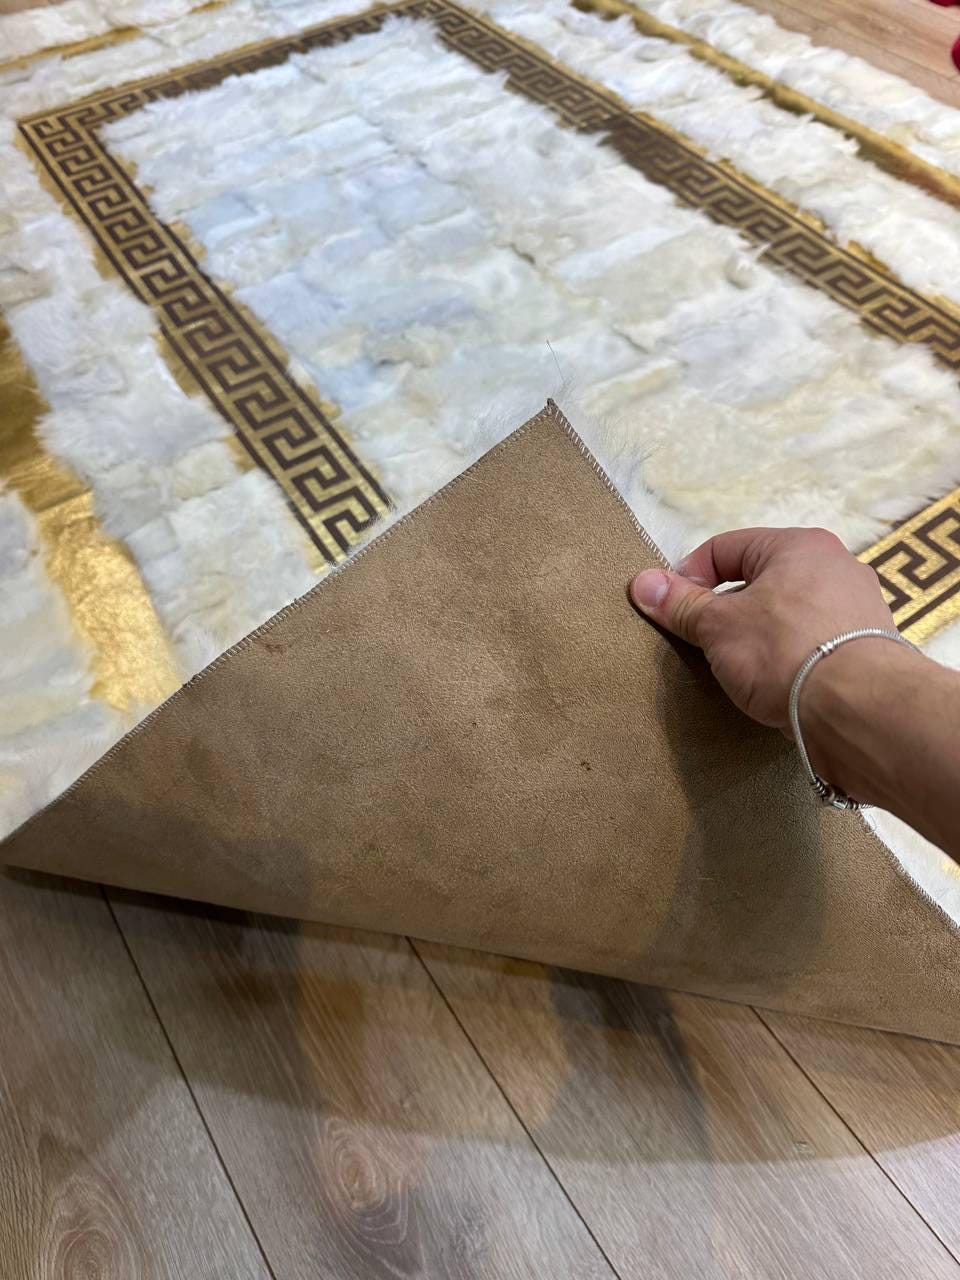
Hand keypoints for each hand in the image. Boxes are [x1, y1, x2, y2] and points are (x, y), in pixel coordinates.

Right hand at [630, 527, 896, 731]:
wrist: (860, 709)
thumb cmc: (784, 651)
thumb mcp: (718, 626)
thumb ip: (680, 604)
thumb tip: (642, 583)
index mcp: (799, 545)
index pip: (725, 548)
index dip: (689, 577)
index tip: (673, 611)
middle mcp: (835, 566)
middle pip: (759, 581)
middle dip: (726, 610)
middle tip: (703, 642)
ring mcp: (857, 608)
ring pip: (787, 614)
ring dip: (757, 635)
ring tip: (738, 667)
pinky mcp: (867, 650)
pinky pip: (811, 643)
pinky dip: (787, 657)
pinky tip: (774, 683)